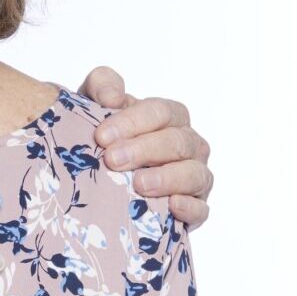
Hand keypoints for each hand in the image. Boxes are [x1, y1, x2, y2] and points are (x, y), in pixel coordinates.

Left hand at [79, 66, 211, 227]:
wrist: (105, 183)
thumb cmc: (106, 140)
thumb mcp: (94, 107)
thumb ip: (101, 86)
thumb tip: (112, 97)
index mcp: (169, 118)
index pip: (161, 112)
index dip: (133, 121)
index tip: (102, 136)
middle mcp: (188, 145)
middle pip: (177, 142)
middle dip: (145, 149)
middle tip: (113, 160)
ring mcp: (195, 177)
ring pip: (195, 174)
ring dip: (168, 178)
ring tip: (138, 183)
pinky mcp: (195, 209)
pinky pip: (202, 209)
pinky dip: (190, 208)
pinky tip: (172, 206)